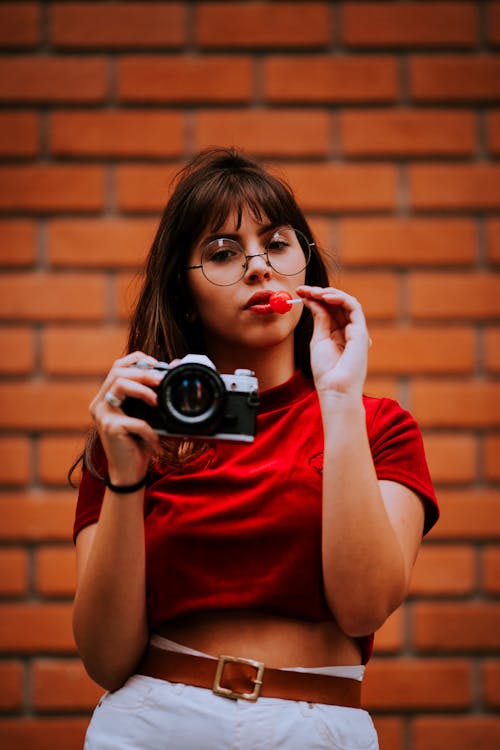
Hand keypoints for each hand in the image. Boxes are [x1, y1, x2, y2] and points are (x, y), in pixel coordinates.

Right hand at [90, 351, 163, 483]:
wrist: (130, 473)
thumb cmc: (139, 443)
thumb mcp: (147, 415)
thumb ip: (152, 394)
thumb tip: (174, 367)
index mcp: (107, 396)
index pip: (117, 366)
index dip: (137, 360)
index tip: (158, 366)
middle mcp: (100, 403)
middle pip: (118, 371)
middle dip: (144, 372)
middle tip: (162, 381)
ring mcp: (102, 415)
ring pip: (120, 385)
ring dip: (144, 390)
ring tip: (158, 402)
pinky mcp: (109, 428)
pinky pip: (135, 420)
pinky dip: (150, 430)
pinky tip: (157, 442)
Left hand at [296, 286, 370, 397]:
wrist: (335, 388)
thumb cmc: (326, 371)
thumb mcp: (319, 339)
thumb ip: (319, 319)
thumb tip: (312, 300)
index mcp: (338, 334)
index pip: (329, 309)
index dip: (315, 298)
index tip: (300, 292)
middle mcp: (349, 331)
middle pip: (337, 304)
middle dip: (319, 293)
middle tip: (303, 289)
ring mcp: (356, 331)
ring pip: (347, 302)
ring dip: (329, 293)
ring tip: (314, 291)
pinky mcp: (361, 331)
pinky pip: (354, 308)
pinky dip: (340, 298)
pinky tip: (326, 297)